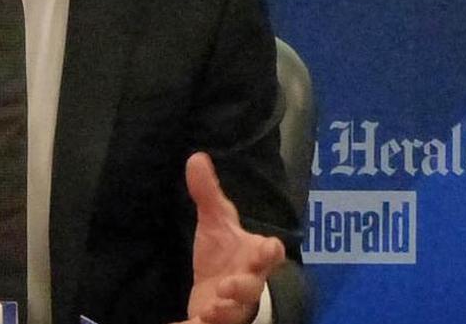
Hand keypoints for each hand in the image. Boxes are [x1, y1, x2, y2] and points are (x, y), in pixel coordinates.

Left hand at [174, 153, 286, 323]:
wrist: (222, 293)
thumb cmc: (227, 255)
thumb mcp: (217, 223)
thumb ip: (208, 195)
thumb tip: (195, 157)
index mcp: (255, 257)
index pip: (270, 253)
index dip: (270, 252)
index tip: (270, 248)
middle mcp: (249, 283)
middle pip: (252, 287)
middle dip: (243, 287)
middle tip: (229, 285)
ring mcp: (235, 306)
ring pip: (235, 311)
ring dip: (226, 310)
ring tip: (212, 308)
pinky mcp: (217, 322)